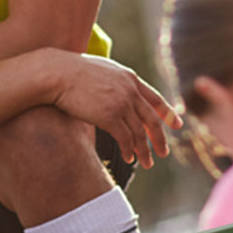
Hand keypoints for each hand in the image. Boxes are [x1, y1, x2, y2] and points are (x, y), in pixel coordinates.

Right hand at [47, 53, 179, 168]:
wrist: (55, 73)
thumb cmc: (69, 71)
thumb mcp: (101, 70)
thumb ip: (114, 82)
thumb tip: (114, 91)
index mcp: (130, 78)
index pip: (155, 99)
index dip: (168, 113)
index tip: (178, 125)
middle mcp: (130, 91)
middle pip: (152, 120)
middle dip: (159, 139)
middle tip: (163, 153)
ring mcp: (122, 103)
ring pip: (140, 133)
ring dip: (144, 150)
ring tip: (147, 163)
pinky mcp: (110, 116)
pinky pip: (125, 138)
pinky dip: (129, 150)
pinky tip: (129, 158)